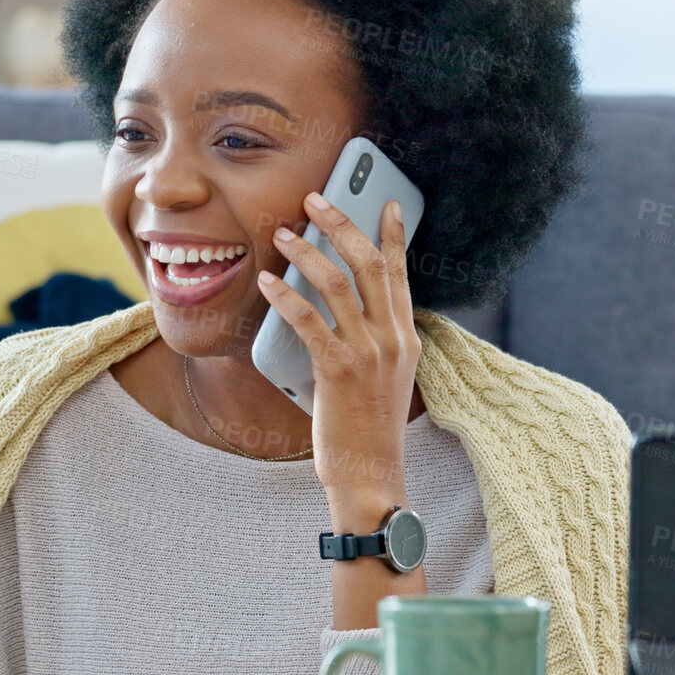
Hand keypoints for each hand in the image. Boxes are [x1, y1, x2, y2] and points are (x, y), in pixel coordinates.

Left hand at [258, 191, 420, 497]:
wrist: (371, 474)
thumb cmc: (370, 429)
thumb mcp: (387, 377)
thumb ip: (375, 340)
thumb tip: (344, 306)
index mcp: (407, 338)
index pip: (401, 274)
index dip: (394, 235)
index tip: (388, 203)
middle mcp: (393, 339)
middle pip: (369, 264)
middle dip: (341, 224)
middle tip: (316, 199)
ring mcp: (368, 353)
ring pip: (337, 284)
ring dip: (307, 252)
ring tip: (283, 234)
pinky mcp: (339, 370)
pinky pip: (308, 320)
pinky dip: (286, 296)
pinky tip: (268, 282)